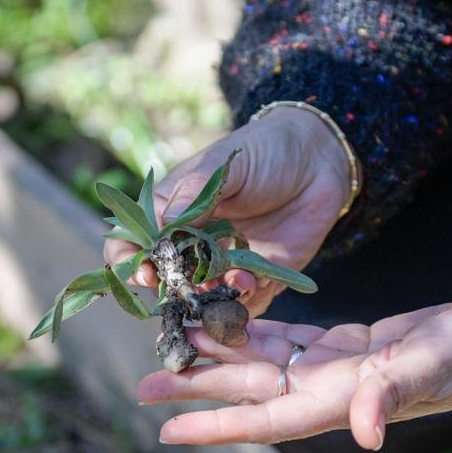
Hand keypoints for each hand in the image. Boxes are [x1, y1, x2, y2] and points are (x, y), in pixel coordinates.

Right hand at [103, 106, 352, 315]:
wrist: (319, 158)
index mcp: (173, 211)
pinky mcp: (259, 275)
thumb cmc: (265, 151)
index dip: (131, 261)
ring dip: (211, 298)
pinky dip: (244, 299)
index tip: (146, 271)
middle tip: (191, 287)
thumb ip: (194, 196)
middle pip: (166, 279)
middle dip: (174, 289)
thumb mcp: (225, 165)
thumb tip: (163, 228)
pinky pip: (244, 301)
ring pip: (203, 296)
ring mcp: (225, 262)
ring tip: (232, 279)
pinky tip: (253, 279)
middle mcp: (193, 242)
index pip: (134, 242)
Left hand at [135, 289, 451, 448]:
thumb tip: (365, 428)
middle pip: (252, 392)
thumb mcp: (437, 362)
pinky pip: (295, 340)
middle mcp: (335, 389)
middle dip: (199, 387)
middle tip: (143, 379)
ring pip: (267, 364)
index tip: (164, 425)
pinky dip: (261, 330)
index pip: (266, 418)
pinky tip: (231, 319)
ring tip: (174, 344)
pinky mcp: (355, 345)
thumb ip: (396, 392)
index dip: (215, 423)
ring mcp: (342, 368)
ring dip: (222, 356)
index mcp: (345, 399)